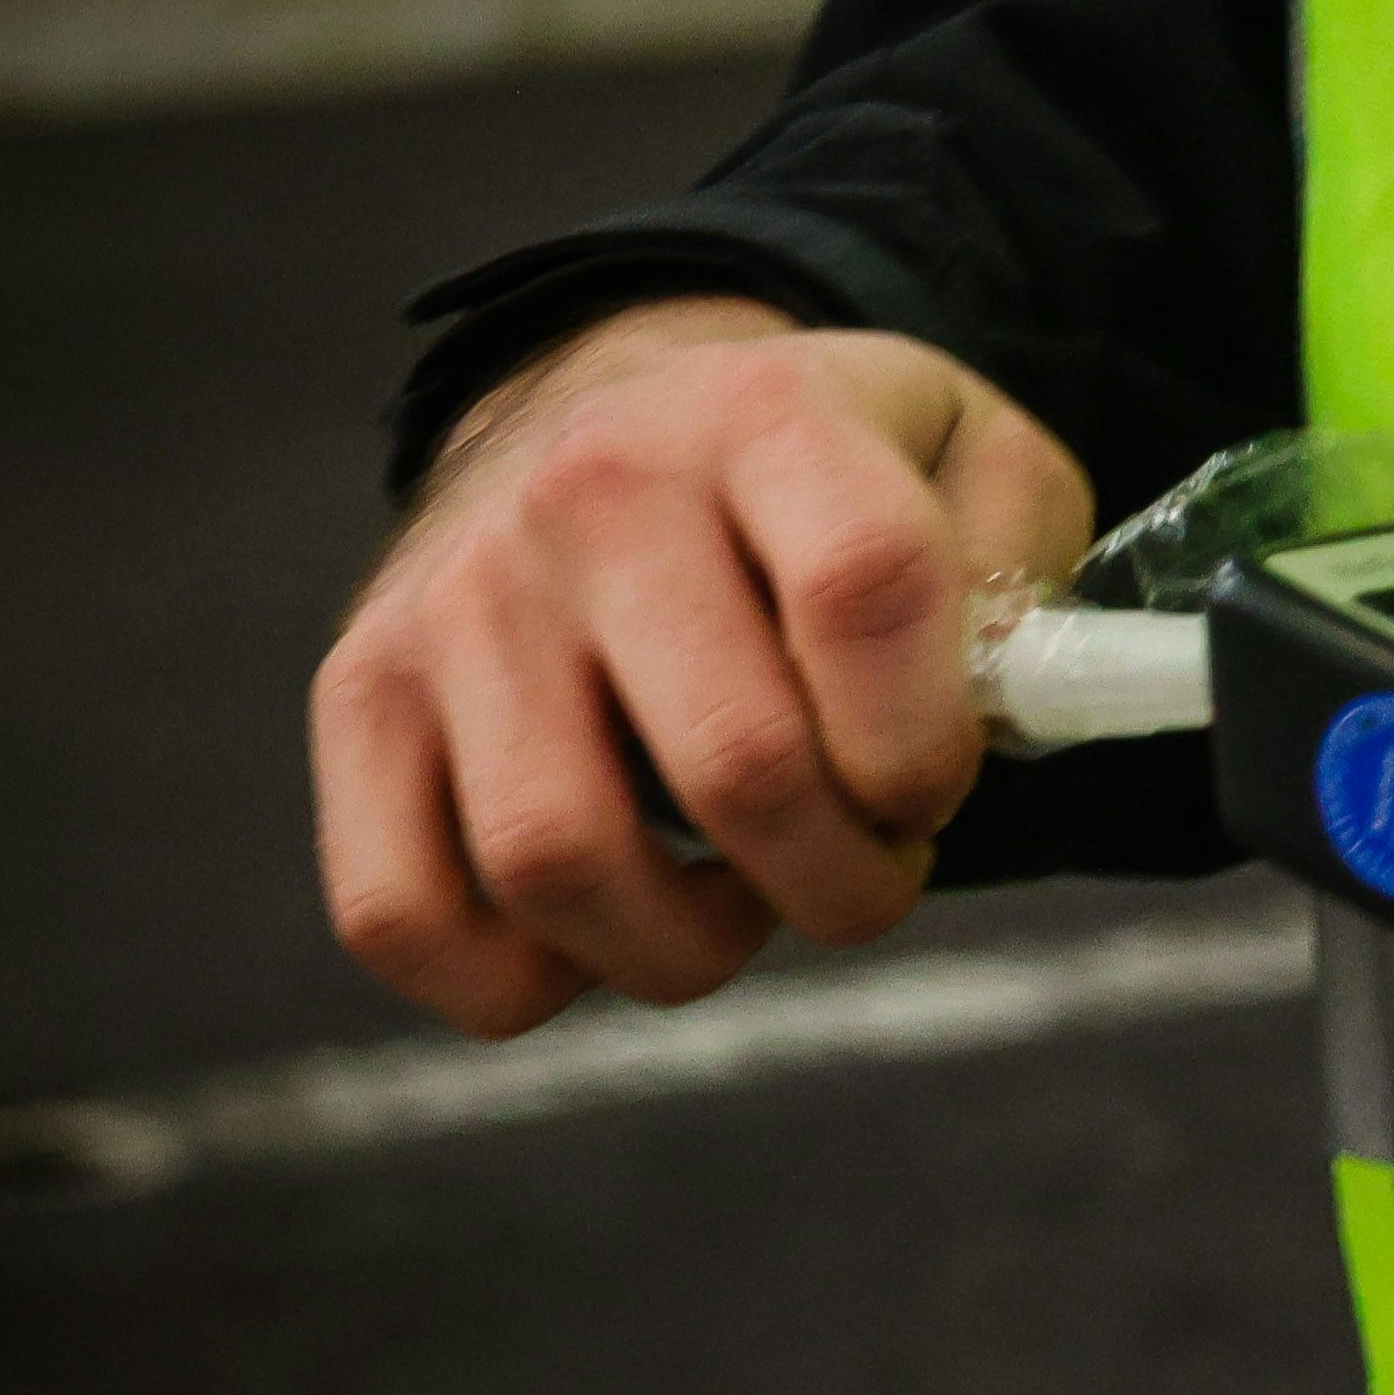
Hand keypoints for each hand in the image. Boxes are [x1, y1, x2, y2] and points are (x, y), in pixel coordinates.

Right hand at [311, 298, 1090, 1036]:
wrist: (615, 414)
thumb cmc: (819, 483)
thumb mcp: (969, 460)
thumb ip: (1029, 566)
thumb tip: (1012, 702)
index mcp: (767, 419)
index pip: (868, 590)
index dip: (928, 746)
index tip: (934, 786)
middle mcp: (593, 493)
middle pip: (735, 765)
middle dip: (845, 879)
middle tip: (866, 864)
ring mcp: (458, 600)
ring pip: (561, 860)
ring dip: (691, 943)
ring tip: (743, 896)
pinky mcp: (364, 695)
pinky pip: (402, 911)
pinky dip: (520, 980)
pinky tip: (607, 925)